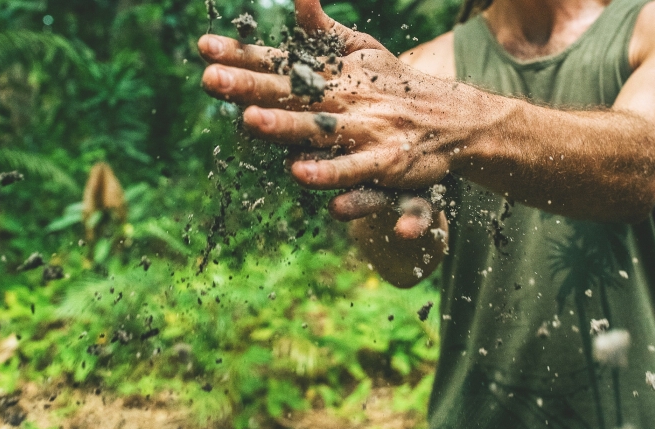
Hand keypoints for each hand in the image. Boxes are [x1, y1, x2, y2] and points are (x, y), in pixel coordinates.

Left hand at [199, 0, 472, 235]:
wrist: (451, 119)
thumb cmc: (395, 85)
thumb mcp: (361, 50)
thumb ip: (321, 29)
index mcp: (332, 74)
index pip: (279, 62)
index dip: (242, 54)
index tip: (203, 47)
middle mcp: (344, 99)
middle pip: (290, 93)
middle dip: (249, 86)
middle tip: (210, 79)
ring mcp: (365, 130)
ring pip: (319, 129)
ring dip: (286, 126)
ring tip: (251, 122)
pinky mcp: (386, 161)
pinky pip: (354, 169)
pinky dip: (331, 172)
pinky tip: (301, 173)